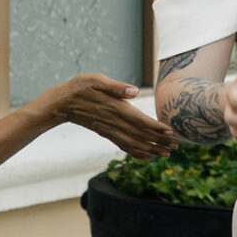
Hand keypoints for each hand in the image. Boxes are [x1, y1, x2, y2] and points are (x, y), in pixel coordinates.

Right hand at [32, 74, 173, 156]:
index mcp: (114, 108)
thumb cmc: (79, 87)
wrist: (59, 103)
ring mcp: (108, 129)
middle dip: (159, 141)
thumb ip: (115, 87)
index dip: (155, 127)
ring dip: (150, 148)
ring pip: (132, 142)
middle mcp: (113, 122)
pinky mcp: (105, 132)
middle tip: (177, 146)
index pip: (139, 120)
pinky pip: (122, 144)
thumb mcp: (95, 80)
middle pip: (140, 134)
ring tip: (167, 153)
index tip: (171, 132)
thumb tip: (134, 92)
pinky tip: (147, 156)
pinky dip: (136, 151)